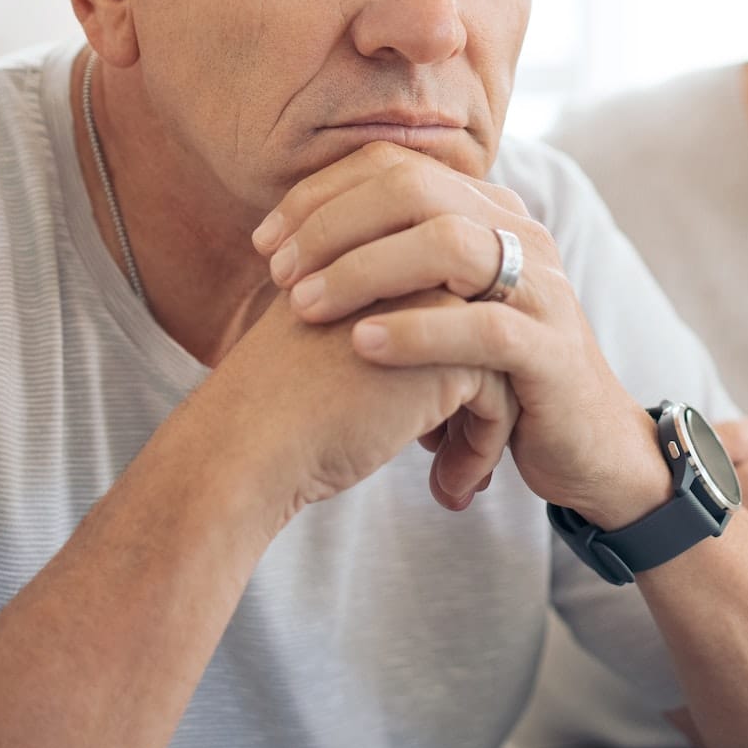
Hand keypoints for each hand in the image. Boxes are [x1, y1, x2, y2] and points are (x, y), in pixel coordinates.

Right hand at [189, 286, 516, 518]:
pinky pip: (498, 398)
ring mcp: (434, 305)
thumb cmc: (275, 411)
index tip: (433, 430)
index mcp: (372, 260)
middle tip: (454, 455)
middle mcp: (409, 269)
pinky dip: (483, 448)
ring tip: (454, 476)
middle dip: (477, 399)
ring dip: (485, 428)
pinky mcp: (452, 351)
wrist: (250, 442)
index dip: (444, 375)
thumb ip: (380, 341)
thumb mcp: (331, 352)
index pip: (445, 315)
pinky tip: (451, 488)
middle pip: (476, 333)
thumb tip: (436, 379)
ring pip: (496, 364)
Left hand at [252, 141, 668, 527]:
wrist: (584, 445)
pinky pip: (482, 327)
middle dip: (334, 224)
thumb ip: (389, 267)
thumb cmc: (489, 376)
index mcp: (488, 213)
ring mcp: (542, 289)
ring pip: (449, 244)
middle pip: (415, 189)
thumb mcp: (437, 307)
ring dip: (365, 269)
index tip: (265, 240)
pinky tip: (363, 345)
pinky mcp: (551, 351)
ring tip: (307, 305)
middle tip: (279, 271)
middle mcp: (520, 235)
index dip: (322, 194)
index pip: (395, 166)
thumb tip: (296, 242)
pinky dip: (417, 332)